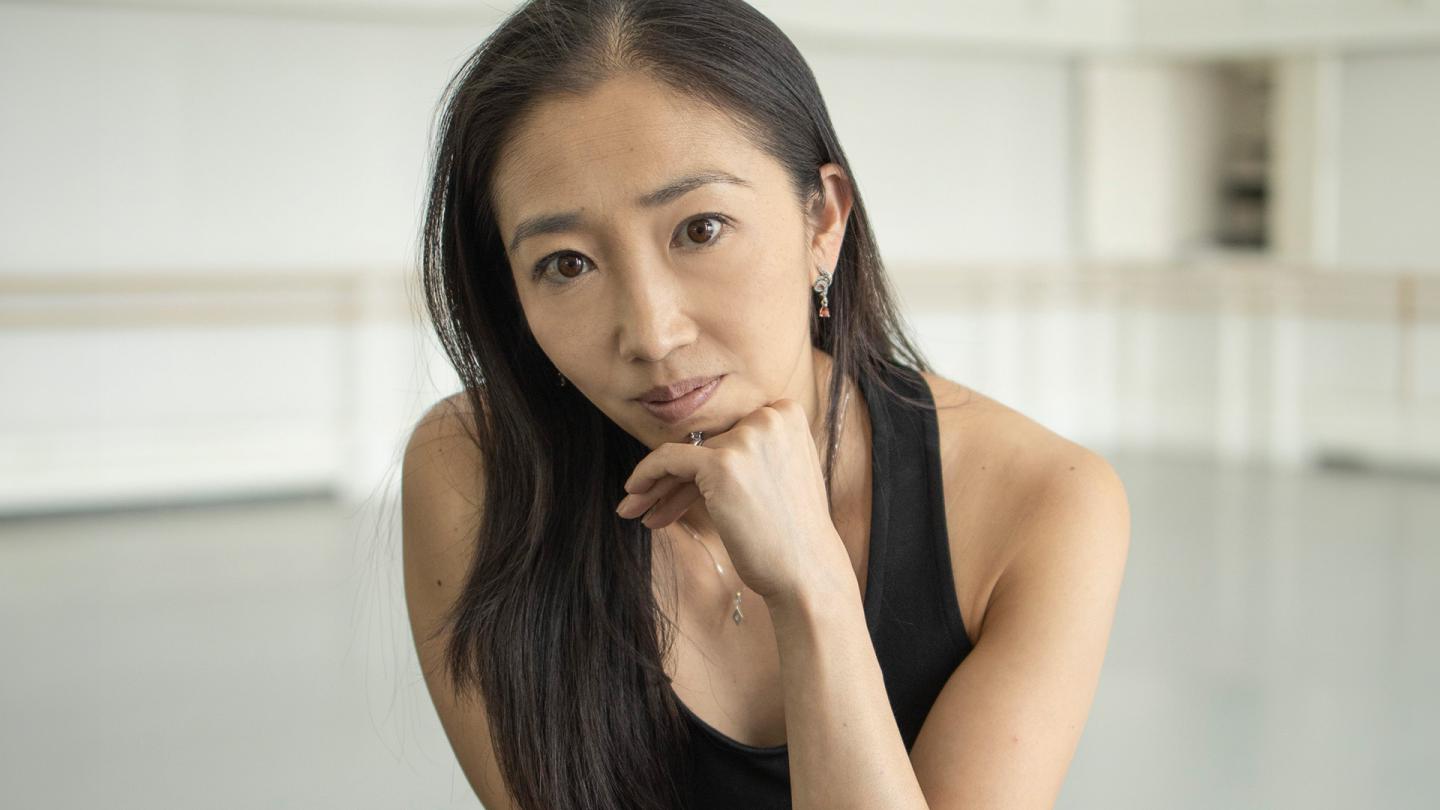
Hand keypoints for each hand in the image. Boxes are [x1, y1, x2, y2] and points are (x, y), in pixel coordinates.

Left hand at [615, 399, 851, 603]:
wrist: (806, 572)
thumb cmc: (791, 532)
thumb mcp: (780, 474)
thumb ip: (750, 451)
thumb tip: (697, 447)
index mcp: (787, 413)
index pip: (729, 432)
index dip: (703, 460)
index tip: (682, 488)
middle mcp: (770, 417)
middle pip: (706, 445)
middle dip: (677, 478)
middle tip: (645, 501)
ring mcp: (747, 438)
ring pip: (685, 456)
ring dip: (659, 487)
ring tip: (636, 510)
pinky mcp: (723, 464)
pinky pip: (669, 459)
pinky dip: (647, 474)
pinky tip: (634, 493)